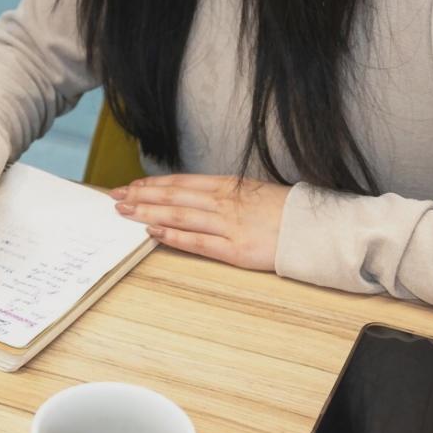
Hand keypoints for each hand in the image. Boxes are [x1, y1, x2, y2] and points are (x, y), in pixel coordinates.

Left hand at [112, 174, 290, 270]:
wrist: (318, 229)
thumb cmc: (287, 212)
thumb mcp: (254, 193)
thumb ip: (227, 194)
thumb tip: (199, 197)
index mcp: (228, 186)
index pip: (181, 182)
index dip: (153, 184)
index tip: (132, 185)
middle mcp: (223, 202)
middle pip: (173, 196)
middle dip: (141, 195)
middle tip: (115, 197)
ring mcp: (228, 225)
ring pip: (179, 215)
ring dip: (148, 212)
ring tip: (124, 211)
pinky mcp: (235, 249)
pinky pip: (197, 242)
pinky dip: (173, 235)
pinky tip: (153, 231)